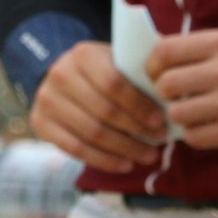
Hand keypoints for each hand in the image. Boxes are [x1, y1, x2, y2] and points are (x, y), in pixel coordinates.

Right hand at [29, 41, 168, 174]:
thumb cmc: (106, 69)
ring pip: (90, 133)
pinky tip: (125, 164)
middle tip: (160, 141)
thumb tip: (177, 88)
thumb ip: (144, 68)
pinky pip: (74, 149)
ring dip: (123, 149)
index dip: (138, 105)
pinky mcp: (40, 124)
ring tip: (148, 156)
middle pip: (103, 111)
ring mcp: (46, 100)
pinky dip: (103, 160)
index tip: (160, 120)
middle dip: (136, 130)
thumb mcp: (121, 59)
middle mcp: (59, 75)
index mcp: (83, 54)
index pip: (114, 84)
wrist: (66, 76)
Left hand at [146, 30, 217, 153]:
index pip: (166, 50)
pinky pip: (195, 137)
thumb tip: (157, 54)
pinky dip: (195, 133)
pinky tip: (207, 126)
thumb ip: (203, 48)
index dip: (152, 64)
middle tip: (174, 96)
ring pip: (177, 114)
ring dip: (179, 116)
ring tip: (193, 112)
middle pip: (166, 84)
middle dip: (163, 93)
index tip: (156, 73)